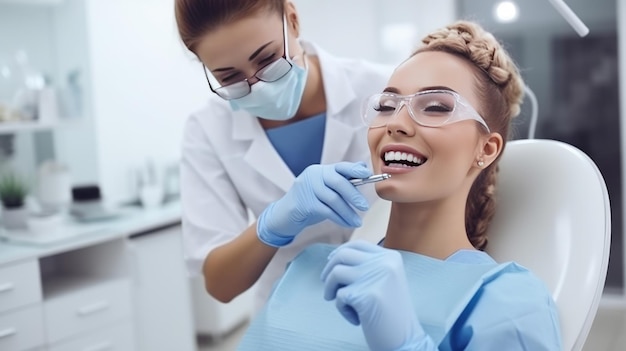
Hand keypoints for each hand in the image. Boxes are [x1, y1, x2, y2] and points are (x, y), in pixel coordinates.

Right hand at [256, 162, 371, 246]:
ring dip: (348, 212)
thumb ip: (342, 181)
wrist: (284, 216)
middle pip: (338, 182)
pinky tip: (346, 224)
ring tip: (357, 222)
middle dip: (353, 195)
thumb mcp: (325, 190)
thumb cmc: (309, 203)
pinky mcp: (304, 204)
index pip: (340, 167)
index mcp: (320, 170)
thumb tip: (363, 170)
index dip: (355, 170)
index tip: (367, 175)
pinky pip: (326, 211)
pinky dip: (339, 218)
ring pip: (333, 199)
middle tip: (364, 207)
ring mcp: (307, 188)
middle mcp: (313, 175)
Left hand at [321, 241, 428, 350]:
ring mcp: (375, 278)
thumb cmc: (392, 313)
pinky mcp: (365, 295)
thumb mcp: (385, 280)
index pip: (358, 244)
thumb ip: (367, 266)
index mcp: (391, 257)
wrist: (405, 339)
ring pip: (336, 273)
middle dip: (328, 269)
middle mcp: (384, 263)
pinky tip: (356, 318)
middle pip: (343, 255)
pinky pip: (339, 296)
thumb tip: (333, 257)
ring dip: (331, 289)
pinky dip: (342, 309)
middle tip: (326, 285)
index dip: (339, 251)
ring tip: (338, 302)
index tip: (331, 262)